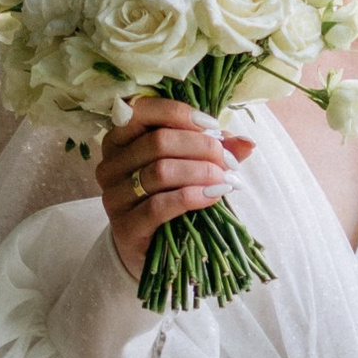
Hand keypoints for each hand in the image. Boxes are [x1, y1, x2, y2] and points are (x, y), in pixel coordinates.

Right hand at [95, 97, 254, 284]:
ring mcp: (113, 196)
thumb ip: (213, 149)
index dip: (180, 114)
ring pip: (159, 172)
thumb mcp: (188, 164)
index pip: (142, 110)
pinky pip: (158, 205)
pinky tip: (213, 196)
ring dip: (200, 172)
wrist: (148, 248)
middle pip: (157, 142)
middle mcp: (110, 164)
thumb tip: (247, 143)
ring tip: (226, 180)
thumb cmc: (167, 196)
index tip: (214, 128)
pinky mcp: (124, 226)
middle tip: (229, 162)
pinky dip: (191, 197)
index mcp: (119, 139)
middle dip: (202, 147)